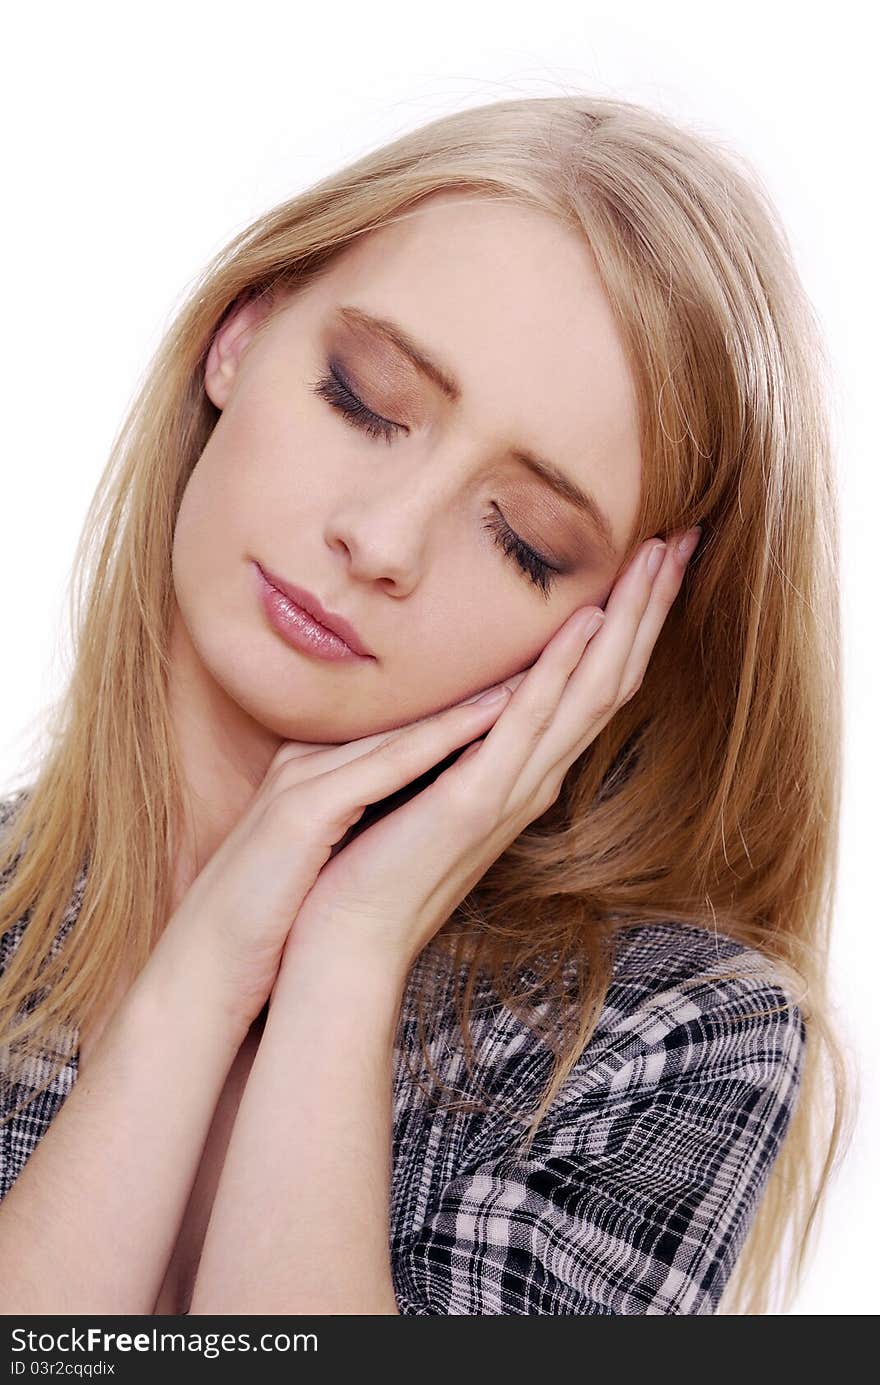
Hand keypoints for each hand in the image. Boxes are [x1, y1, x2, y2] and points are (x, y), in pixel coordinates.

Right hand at [160, 656, 538, 1035]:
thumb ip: (357, 819)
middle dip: (495, 678)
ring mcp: (306, 779)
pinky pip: (384, 766)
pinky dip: (441, 738)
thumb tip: (409, 813)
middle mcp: (314, 760)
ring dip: (485, 690)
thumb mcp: (321, 853)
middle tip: (566, 639)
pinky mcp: (302, 811)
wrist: (206, 967)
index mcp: (320, 770)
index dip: (474, 698)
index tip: (542, 675)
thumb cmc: (269, 918)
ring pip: (410, 725)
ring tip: (555, 654)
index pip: (409, 725)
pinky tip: (495, 712)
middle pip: (417, 710)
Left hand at [281, 530, 700, 977]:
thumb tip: (466, 683)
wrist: (348, 935)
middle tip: (686, 537)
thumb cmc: (377, 857)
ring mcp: (511, 790)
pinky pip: (527, 726)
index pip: (591, 682)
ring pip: (588, 693)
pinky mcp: (474, 803)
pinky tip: (587, 624)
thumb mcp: (426, 777)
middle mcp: (533, 776)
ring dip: (626, 622)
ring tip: (658, 558)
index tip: (656, 557)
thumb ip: (457, 736)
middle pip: (611, 677)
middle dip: (650, 606)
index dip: (631, 620)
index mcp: (523, 768)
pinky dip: (560, 672)